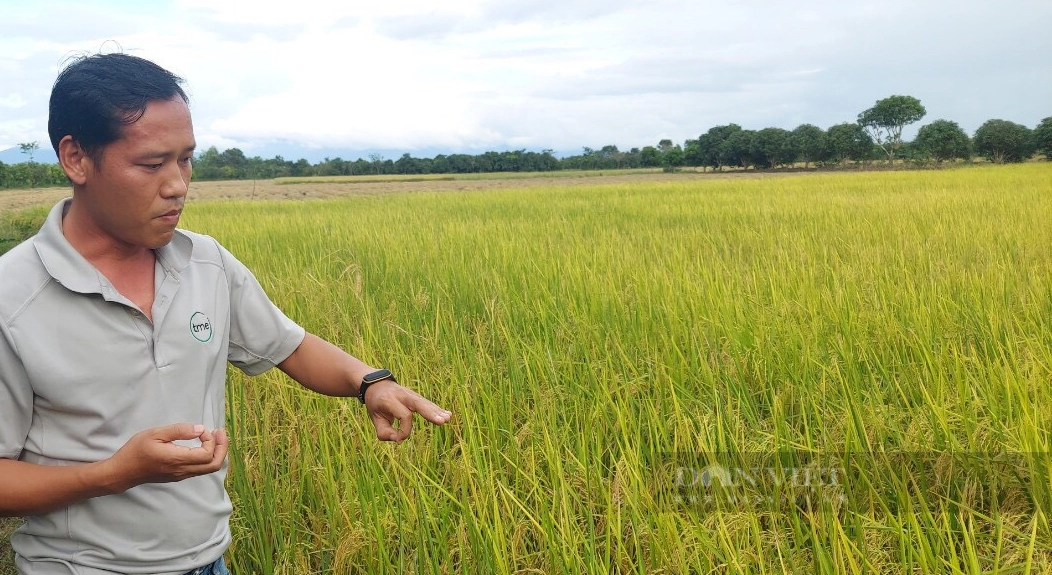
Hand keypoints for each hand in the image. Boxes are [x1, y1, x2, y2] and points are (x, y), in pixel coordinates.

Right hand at [103, 423, 228, 492]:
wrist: (123, 472)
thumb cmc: (136, 450)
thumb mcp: (155, 434)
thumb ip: (179, 431)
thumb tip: (200, 429)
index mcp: (177, 460)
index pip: (207, 455)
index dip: (211, 441)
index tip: (203, 430)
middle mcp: (182, 471)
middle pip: (214, 465)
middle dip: (222, 448)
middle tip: (220, 433)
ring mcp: (181, 475)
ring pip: (208, 469)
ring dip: (216, 453)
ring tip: (214, 437)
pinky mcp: (178, 476)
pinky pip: (200, 470)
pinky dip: (208, 458)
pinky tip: (203, 446)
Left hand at [365, 380, 451, 441]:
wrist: (377, 385)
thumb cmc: (376, 404)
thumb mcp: (374, 418)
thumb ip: (383, 432)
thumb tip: (398, 439)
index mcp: (390, 400)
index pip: (404, 415)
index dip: (404, 430)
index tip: (398, 439)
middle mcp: (402, 395)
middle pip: (418, 404)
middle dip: (430, 413)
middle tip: (441, 421)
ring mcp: (411, 394)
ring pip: (426, 403)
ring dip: (437, 412)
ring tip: (447, 419)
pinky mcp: (417, 397)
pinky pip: (428, 403)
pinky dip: (438, 409)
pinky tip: (448, 414)